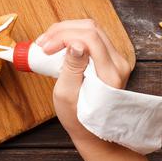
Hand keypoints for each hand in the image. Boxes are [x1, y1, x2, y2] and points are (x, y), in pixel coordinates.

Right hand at [36, 19, 130, 142]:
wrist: (94, 132)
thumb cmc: (78, 118)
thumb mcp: (67, 95)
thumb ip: (72, 68)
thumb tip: (75, 43)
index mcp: (110, 74)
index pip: (89, 38)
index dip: (63, 36)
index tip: (45, 48)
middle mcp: (118, 63)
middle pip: (91, 28)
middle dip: (62, 30)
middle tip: (42, 43)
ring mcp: (117, 60)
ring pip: (91, 29)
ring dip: (66, 30)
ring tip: (47, 42)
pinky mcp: (110, 58)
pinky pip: (92, 37)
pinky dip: (72, 35)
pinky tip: (58, 43)